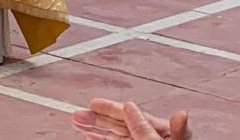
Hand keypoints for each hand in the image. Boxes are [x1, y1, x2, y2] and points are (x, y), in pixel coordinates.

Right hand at [72, 100, 191, 139]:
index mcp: (162, 131)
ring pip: (116, 137)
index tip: (93, 103)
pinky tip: (92, 138)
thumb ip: (146, 128)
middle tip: (77, 115)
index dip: (111, 109)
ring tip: (77, 123)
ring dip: (96, 130)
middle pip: (121, 125)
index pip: (133, 115)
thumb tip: (131, 106)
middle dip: (98, 119)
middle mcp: (152, 138)